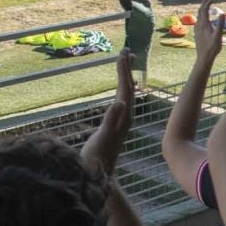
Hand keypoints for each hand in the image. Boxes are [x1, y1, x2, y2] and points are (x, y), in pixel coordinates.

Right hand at [81, 52, 135, 176]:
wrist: (98, 175)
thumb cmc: (97, 158)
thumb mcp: (103, 138)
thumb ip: (111, 121)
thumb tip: (120, 102)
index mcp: (123, 117)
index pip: (126, 89)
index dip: (123, 71)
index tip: (122, 54)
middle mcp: (125, 117)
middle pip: (129, 88)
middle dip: (126, 69)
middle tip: (126, 50)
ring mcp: (121, 121)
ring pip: (126, 94)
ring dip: (125, 77)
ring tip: (124, 61)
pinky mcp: (116, 125)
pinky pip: (121, 101)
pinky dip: (121, 89)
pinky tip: (120, 88)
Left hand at [193, 0, 225, 58]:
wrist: (204, 57)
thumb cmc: (212, 47)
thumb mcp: (218, 36)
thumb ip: (220, 24)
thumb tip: (222, 13)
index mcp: (204, 24)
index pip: (205, 10)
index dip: (208, 3)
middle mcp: (199, 25)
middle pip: (200, 11)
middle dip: (204, 3)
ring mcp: (197, 29)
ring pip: (198, 16)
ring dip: (202, 9)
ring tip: (205, 6)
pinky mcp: (197, 33)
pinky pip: (198, 20)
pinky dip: (201, 15)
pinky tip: (203, 19)